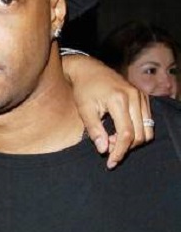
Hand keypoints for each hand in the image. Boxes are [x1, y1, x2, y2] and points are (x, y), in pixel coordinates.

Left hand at [61, 53, 152, 168]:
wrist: (88, 68)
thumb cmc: (84, 88)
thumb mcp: (84, 109)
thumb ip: (94, 130)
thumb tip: (103, 150)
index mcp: (119, 99)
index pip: (126, 134)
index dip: (119, 151)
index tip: (110, 162)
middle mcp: (134, 96)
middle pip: (139, 134)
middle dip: (125, 147)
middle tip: (107, 147)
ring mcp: (140, 95)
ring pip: (147, 129)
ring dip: (133, 140)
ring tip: (112, 138)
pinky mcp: (142, 96)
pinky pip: (147, 120)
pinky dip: (137, 130)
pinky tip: (119, 129)